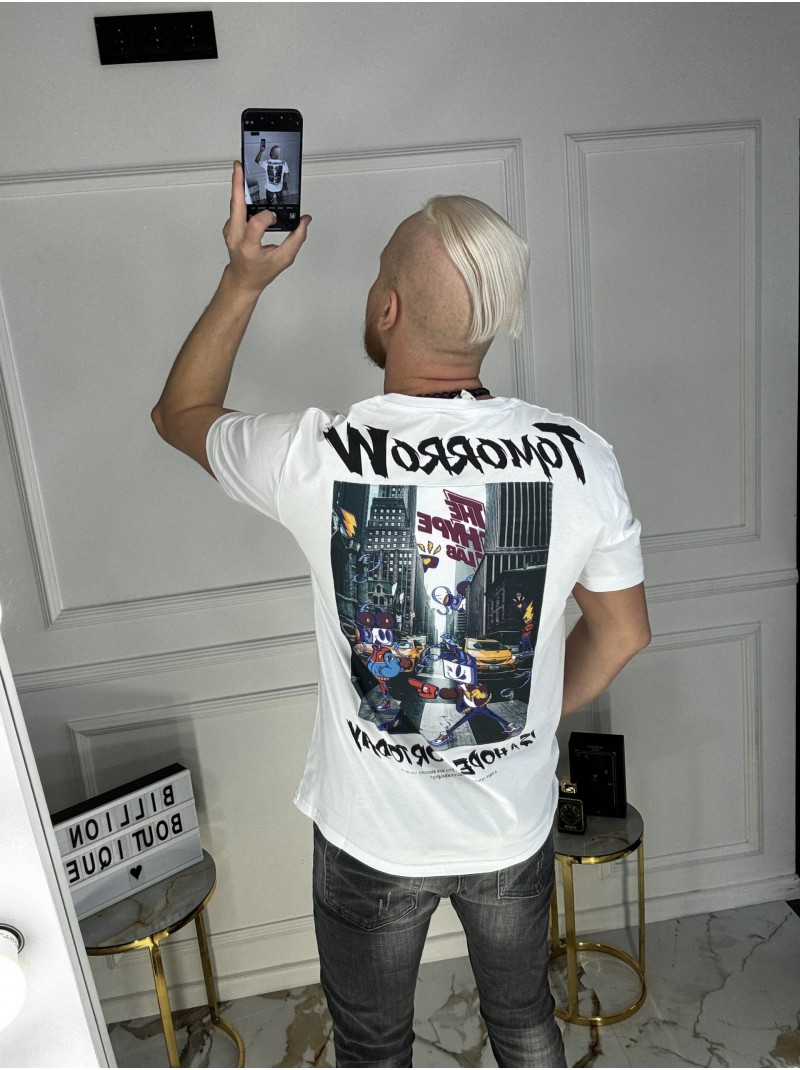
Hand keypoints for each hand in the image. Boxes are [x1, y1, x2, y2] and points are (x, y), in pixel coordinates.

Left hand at [222, 161, 310, 296]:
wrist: (243, 278)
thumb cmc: (261, 271)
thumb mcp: (283, 259)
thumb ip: (297, 239)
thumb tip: (305, 221)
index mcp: (248, 247)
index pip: (255, 224)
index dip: (266, 217)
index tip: (274, 217)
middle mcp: (235, 236)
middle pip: (235, 205)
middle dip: (237, 184)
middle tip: (240, 166)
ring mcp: (230, 230)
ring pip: (234, 204)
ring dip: (238, 186)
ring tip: (242, 168)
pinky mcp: (229, 226)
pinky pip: (235, 208)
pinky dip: (241, 197)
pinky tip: (246, 188)